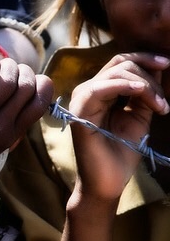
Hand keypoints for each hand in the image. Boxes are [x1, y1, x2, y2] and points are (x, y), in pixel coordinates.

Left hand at [0, 57, 52, 164]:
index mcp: (9, 138)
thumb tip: (23, 97)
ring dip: (6, 65)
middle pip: (26, 88)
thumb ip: (5, 127)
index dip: (41, 84)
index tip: (30, 79)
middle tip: (12, 68)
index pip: (40, 104)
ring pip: (8, 80)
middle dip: (23, 71)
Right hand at [69, 52, 169, 201]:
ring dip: (144, 84)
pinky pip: (99, 88)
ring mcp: (81, 101)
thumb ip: (145, 93)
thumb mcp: (139, 116)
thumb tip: (157, 67)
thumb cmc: (121, 153)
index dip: (145, 59)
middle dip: (148, 74)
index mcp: (100, 92)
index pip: (120, 63)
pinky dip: (123, 85)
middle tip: (163, 102)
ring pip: (114, 72)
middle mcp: (87, 92)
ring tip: (159, 107)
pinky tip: (141, 91)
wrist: (108, 182)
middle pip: (119, 63)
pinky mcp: (79, 113)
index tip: (168, 64)